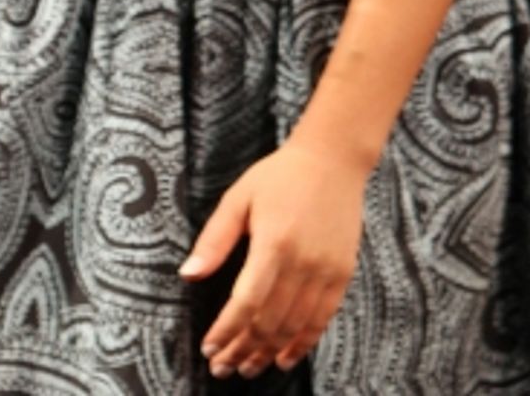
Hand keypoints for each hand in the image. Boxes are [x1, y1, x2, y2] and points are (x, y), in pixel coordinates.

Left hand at [179, 141, 366, 378]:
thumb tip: (188, 275)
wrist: (332, 160)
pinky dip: (302, 344)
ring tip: (247, 368)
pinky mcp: (341, 274)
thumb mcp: (239, 197)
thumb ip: (215, 240)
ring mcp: (326, 271)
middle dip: (242, 350)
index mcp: (274, 242)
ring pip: (294, 328)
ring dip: (268, 354)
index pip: (246, 302)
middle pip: (269, 322)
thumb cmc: (280, 175)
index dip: (226, 331)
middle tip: (221, 367)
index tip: (208, 348)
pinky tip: (284, 358)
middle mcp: (302, 262)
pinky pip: (321, 320)